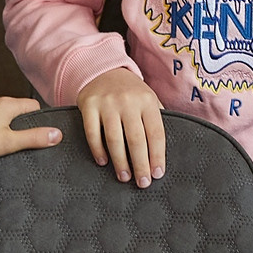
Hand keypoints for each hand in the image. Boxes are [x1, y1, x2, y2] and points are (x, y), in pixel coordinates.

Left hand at [0, 96, 61, 166]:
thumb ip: (34, 138)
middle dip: (22, 125)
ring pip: (2, 116)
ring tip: (3, 144)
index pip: (33, 106)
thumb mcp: (10, 143)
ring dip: (5, 127)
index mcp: (7, 104)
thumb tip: (56, 134)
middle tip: (22, 141)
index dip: (39, 120)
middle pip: (18, 111)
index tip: (39, 132)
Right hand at [74, 67, 165, 185]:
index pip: (156, 133)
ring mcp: (107, 103)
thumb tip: (163, 149)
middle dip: (141, 164)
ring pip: (115, 139)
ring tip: (124, 177)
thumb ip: (156, 118)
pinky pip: (92, 133)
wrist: (102, 69)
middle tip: (142, 183)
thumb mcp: (148, 98)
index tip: (157, 174)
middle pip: (136, 139)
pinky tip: (103, 162)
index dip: (157, 156)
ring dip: (120, 162)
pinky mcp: (89, 105)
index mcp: (148, 101)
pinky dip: (98, 150)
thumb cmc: (130, 91)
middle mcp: (128, 101)